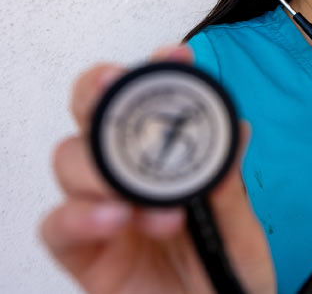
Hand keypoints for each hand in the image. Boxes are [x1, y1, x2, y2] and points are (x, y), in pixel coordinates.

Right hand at [39, 45, 275, 293]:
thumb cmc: (227, 278)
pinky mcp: (84, 254)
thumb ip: (228, 185)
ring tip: (142, 195)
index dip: (155, 73)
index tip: (176, 56)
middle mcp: (129, 179)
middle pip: (94, 117)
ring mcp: (103, 212)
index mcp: (168, 164)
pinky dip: (79, 215)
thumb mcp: (238, 227)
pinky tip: (115, 220)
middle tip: (118, 86)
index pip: (149, 106)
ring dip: (101, 165)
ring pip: (69, 160)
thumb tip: (237, 129)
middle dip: (101, 93)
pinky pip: (57, 226)